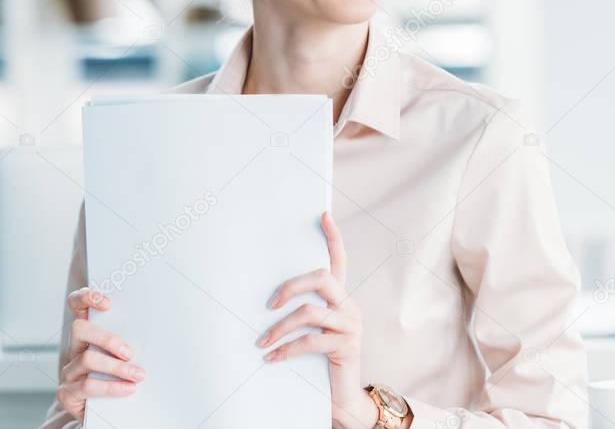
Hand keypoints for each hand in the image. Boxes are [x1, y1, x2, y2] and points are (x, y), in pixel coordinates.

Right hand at [56, 287, 145, 420]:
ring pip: (87, 359)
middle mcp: (73, 349)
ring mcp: (68, 371)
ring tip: (138, 375)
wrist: (102, 411)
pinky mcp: (67, 393)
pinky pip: (87, 386)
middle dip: (108, 339)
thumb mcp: (121, 356)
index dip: (86, 297)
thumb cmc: (116, 377)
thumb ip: (128, 342)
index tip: (107, 302)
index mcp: (87, 335)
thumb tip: (157, 331)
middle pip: (80, 329)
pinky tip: (128, 389)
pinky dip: (112, 387)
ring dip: (117, 367)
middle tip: (130, 352)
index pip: (76, 305)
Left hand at [257, 211, 379, 428]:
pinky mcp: (347, 347)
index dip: (333, 237)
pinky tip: (272, 358)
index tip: (322, 215)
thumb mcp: (312, 332)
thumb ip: (301, 313)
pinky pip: (311, 341)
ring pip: (310, 311)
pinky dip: (286, 349)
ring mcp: (351, 326)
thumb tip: (267, 298)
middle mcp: (349, 307)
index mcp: (340, 298)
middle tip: (269, 303)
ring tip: (262, 342)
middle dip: (291, 286)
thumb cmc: (321, 362)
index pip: (339, 261)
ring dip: (280, 327)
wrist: (342, 399)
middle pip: (321, 278)